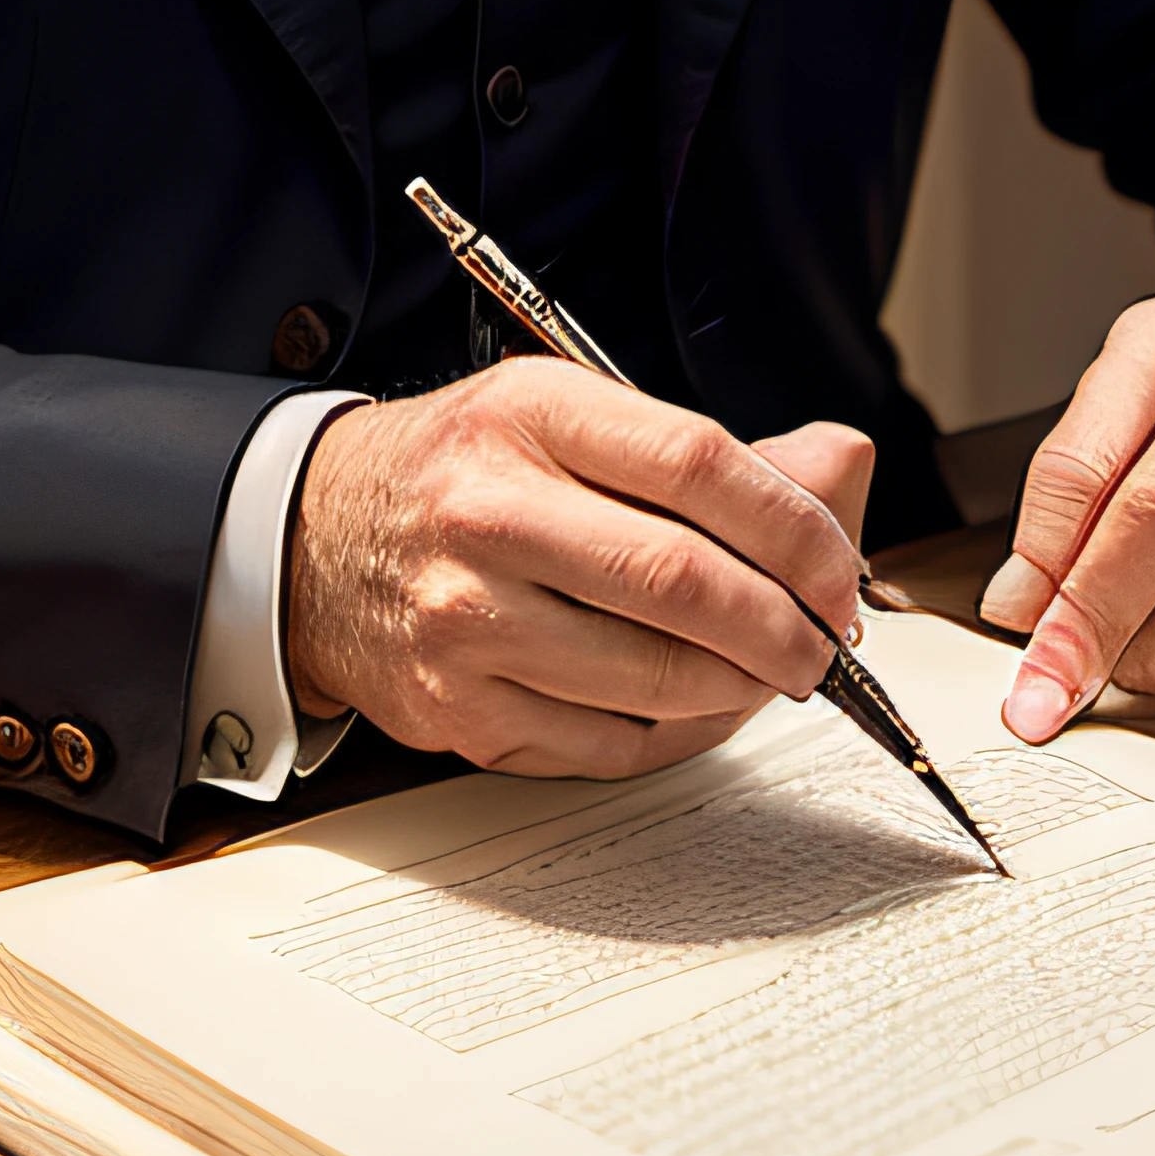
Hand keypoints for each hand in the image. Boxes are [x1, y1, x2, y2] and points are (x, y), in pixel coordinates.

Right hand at [287, 363, 875, 775]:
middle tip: (826, 641)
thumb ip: (711, 449)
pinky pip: (607, 745)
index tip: (838, 564)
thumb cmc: (465, 470)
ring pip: (653, 676)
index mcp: (530, 414)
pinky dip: (678, 732)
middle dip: (784, 624)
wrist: (312, 540)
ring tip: (771, 669)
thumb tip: (842, 472)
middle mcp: (488, 514)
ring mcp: (465, 620)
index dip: (793, 521)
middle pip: (680, 581)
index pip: (697, 462)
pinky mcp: (458, 710)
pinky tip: (697, 703)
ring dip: (742, 686)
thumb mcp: (569, 410)